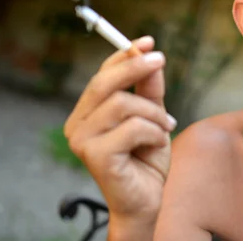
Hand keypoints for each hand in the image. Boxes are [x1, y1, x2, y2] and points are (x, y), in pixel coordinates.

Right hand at [64, 36, 175, 235]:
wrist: (146, 200)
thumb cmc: (145, 159)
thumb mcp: (152, 117)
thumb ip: (149, 90)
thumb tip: (150, 56)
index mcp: (87, 113)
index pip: (101, 76)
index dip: (123, 55)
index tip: (148, 42)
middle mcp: (77, 125)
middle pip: (104, 83)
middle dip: (135, 67)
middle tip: (160, 60)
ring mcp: (83, 141)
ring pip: (123, 104)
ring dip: (154, 113)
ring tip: (165, 127)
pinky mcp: (95, 156)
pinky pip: (132, 128)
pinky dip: (153, 132)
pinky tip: (156, 144)